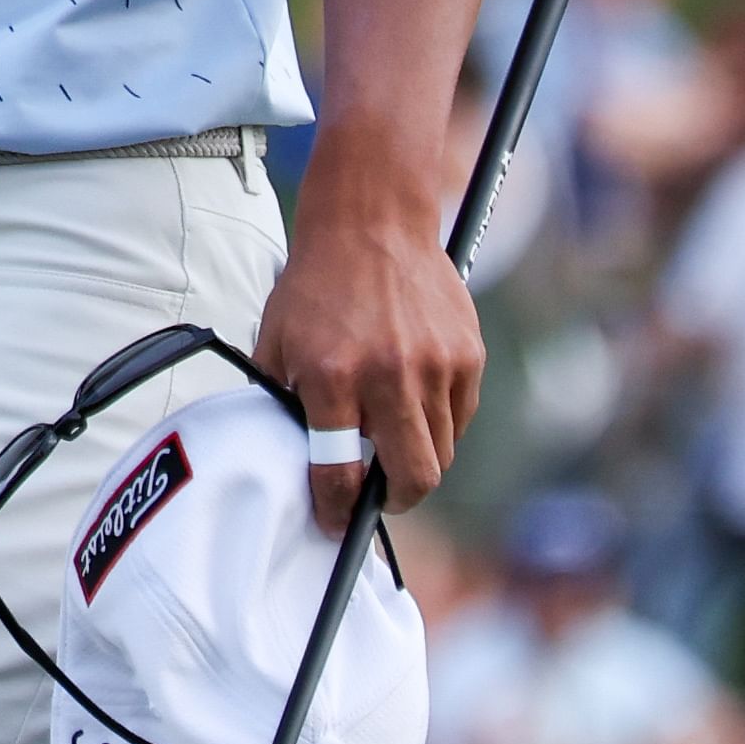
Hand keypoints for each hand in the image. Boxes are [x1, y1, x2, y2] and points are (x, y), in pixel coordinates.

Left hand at [252, 196, 480, 531]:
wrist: (371, 222)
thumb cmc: (316, 287)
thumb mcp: (277, 342)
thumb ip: (283, 402)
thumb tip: (294, 462)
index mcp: (333, 377)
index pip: (340, 473)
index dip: (336, 509)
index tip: (335, 521)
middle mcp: (388, 376)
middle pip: (413, 479)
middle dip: (395, 501)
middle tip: (380, 496)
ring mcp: (435, 366)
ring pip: (440, 453)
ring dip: (417, 458)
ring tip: (394, 440)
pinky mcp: (467, 355)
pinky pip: (459, 418)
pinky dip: (440, 424)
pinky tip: (415, 403)